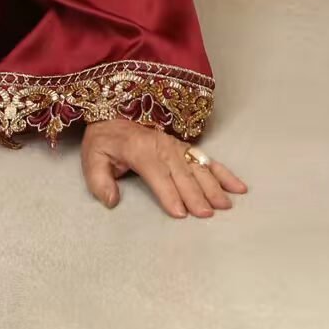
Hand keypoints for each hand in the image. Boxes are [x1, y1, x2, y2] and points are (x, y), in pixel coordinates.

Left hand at [80, 117, 247, 219]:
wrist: (113, 115)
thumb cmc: (104, 142)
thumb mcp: (91, 158)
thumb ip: (99, 181)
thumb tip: (111, 201)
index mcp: (139, 149)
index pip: (157, 173)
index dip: (169, 193)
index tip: (180, 212)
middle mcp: (161, 146)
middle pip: (182, 173)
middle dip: (195, 194)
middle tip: (206, 214)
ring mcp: (176, 146)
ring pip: (198, 167)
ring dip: (213, 186)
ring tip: (225, 204)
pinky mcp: (185, 148)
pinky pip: (206, 160)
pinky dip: (224, 173)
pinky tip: (237, 187)